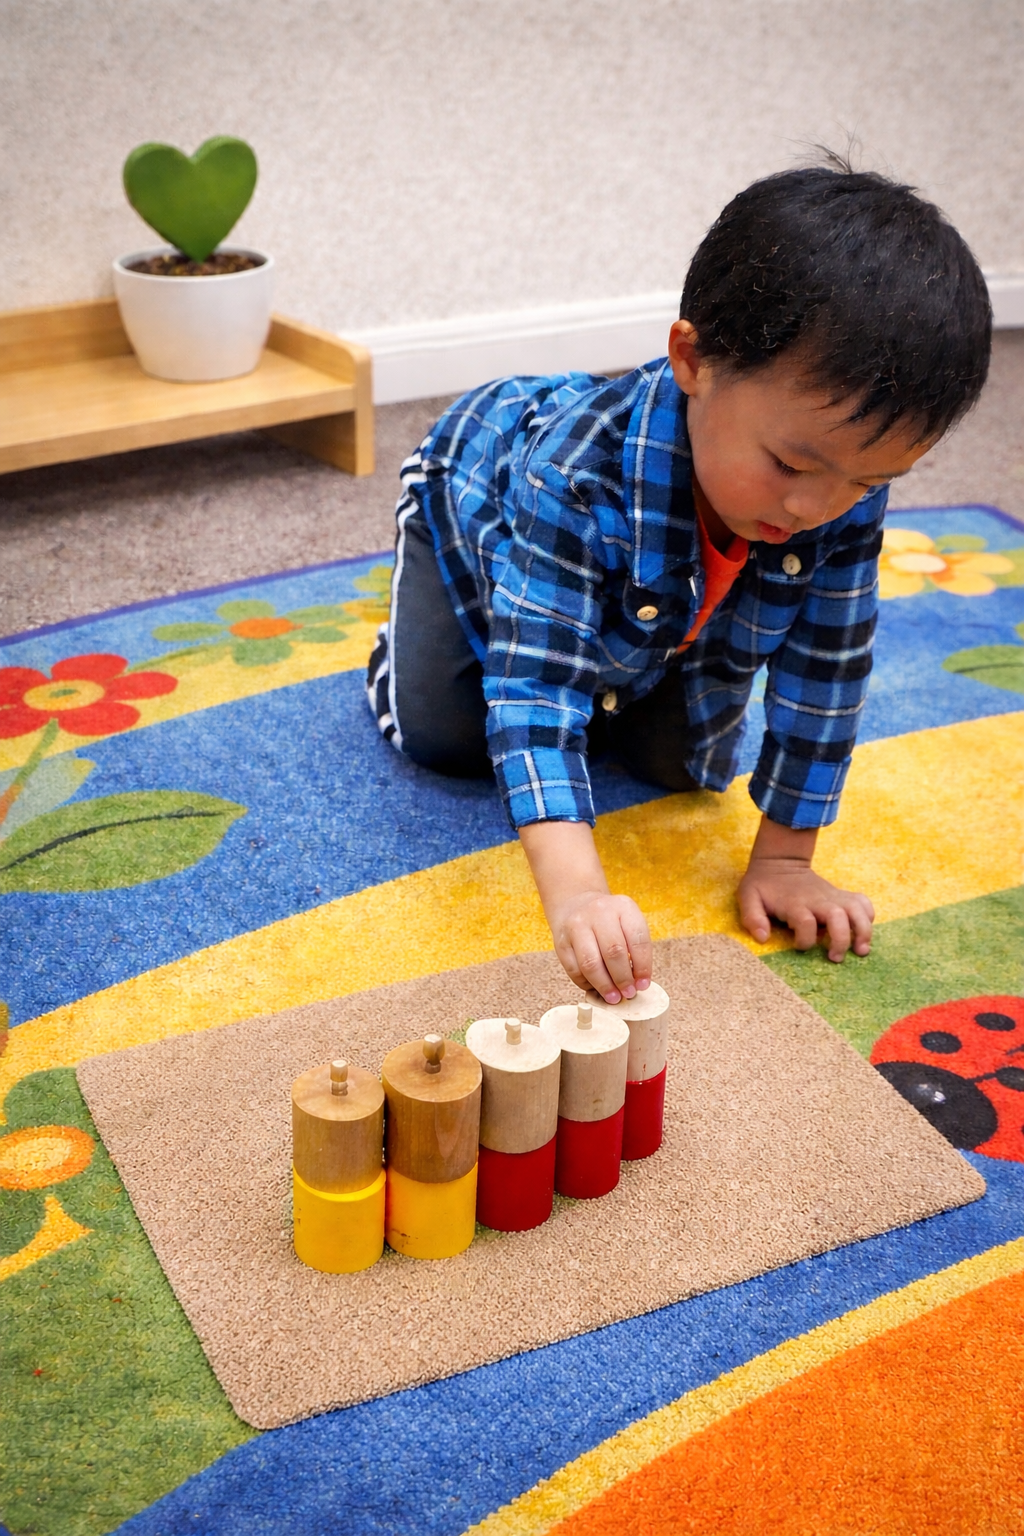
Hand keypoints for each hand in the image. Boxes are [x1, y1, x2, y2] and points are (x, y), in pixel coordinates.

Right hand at [548, 889, 652, 1003]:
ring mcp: (577, 925)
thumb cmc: (608, 920)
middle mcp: (599, 912)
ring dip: (604, 985)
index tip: (643, 984)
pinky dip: (586, 984)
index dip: (643, 966)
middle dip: (622, 978)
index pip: (637, 939)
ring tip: (613, 997)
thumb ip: (634, 949)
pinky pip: (574, 970)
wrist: (576, 904)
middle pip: (614, 952)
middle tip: (628, 993)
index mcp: (623, 907)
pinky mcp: (561, 941)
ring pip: (591, 963)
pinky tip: (595, 988)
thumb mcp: (627, 923)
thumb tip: (636, 983)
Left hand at [739, 858, 873, 960]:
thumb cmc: (763, 884)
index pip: (806, 922)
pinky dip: (868, 916)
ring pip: (857, 910)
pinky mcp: (841, 895)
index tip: (799, 946)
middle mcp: (818, 900)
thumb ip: (752, 917)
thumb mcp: (748, 897)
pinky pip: (863, 903)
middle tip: (835, 958)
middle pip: (838, 917)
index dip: (804, 940)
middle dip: (841, 940)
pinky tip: (863, 931)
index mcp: (795, 903)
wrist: (780, 861)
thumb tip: (762, 938)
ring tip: (860, 950)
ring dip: (863, 931)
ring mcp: (832, 896)